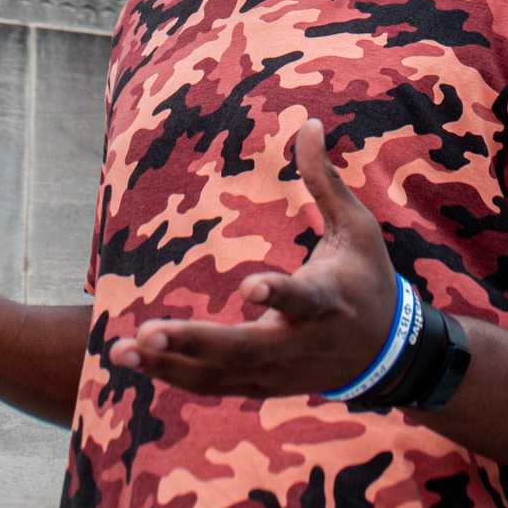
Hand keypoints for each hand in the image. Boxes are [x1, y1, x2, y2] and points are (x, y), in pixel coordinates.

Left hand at [112, 119, 394, 397]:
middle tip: (148, 332)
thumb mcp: (356, 228)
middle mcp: (299, 342)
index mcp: (327, 300)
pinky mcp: (262, 385)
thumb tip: (307, 122)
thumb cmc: (368, 279)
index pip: (302, 299)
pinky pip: (213, 385)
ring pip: (220, 376)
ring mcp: (278, 370)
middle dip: (195, 343)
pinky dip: (173, 374)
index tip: (248, 287)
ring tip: (120, 351)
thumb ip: (325, 180)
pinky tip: (132, 360)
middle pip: (245, 350)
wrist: (388, 356)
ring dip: (168, 365)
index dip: (277, 294)